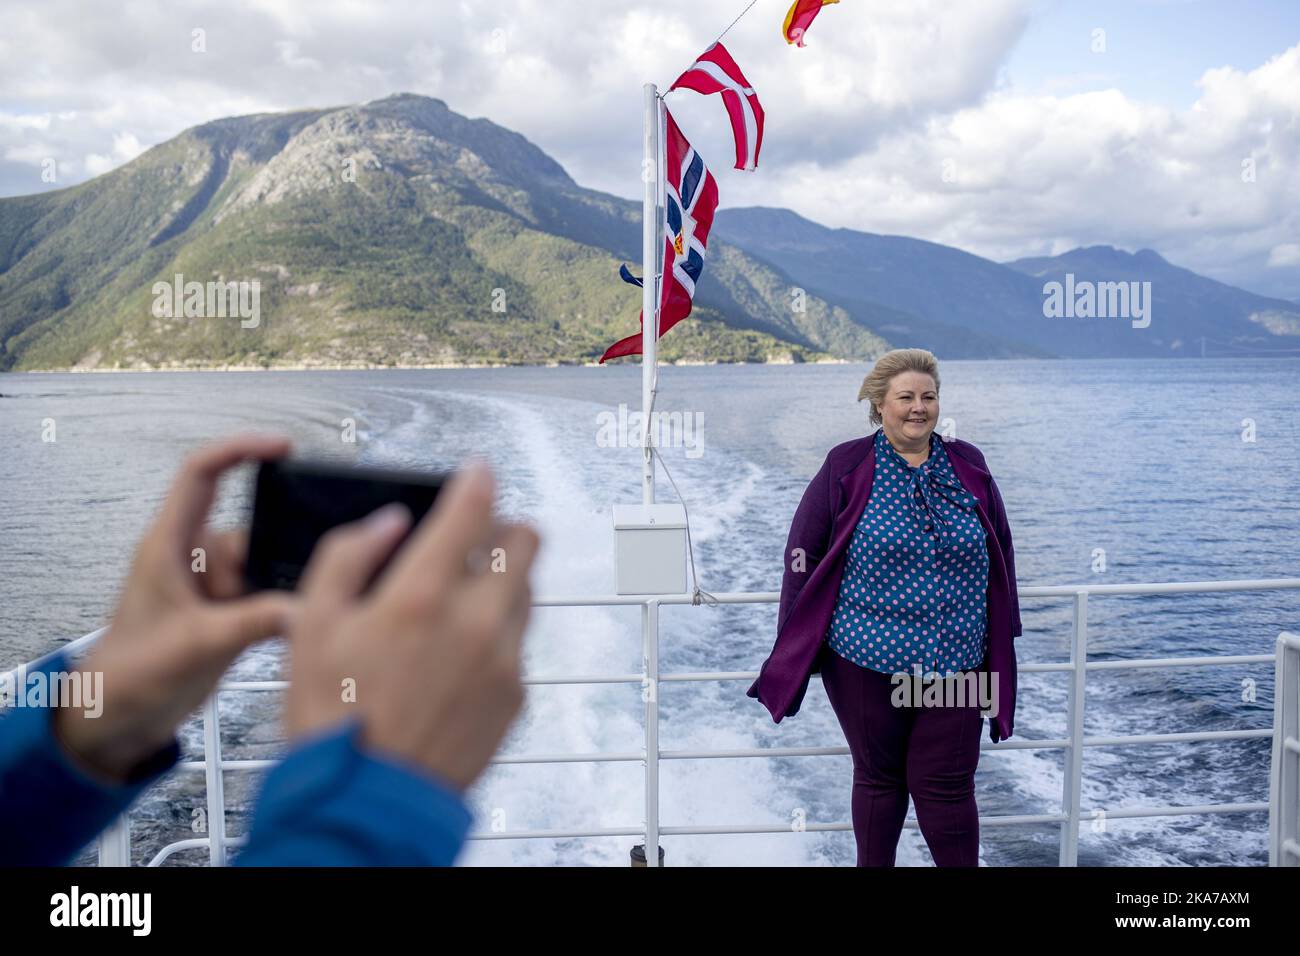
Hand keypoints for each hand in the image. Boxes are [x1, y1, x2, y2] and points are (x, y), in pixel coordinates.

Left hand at [53, 435, 297, 782]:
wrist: (118, 716)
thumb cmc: (131, 672)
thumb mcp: (196, 644)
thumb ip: (255, 622)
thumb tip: (308, 605)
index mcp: (169, 543)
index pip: (202, 473)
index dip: (241, 448)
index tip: (283, 446)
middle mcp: (193, 556)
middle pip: (252, 524)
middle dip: (277, 546)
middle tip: (290, 577)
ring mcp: (212, 583)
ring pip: (266, 561)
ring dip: (278, 583)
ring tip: (280, 614)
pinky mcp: (228, 609)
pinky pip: (268, 590)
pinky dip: (281, 604)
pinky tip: (290, 624)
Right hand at [285, 459, 538, 792]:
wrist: (368, 803)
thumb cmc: (333, 721)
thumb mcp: (311, 627)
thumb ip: (346, 558)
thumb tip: (385, 523)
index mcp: (422, 597)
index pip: (472, 510)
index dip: (478, 480)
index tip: (477, 472)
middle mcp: (476, 623)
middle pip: (525, 543)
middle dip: (503, 528)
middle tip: (478, 535)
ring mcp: (504, 660)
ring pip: (528, 591)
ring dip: (504, 579)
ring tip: (463, 597)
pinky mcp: (516, 695)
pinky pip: (519, 643)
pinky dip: (497, 633)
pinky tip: (459, 653)